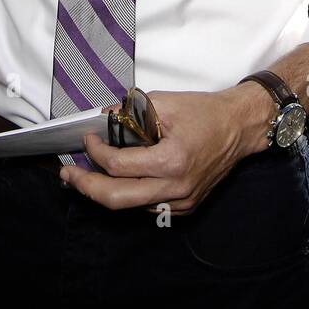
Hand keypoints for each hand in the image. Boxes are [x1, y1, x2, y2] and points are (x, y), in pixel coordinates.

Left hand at [58, 89, 248, 214]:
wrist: (240, 127)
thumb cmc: (206, 112)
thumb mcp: (166, 102)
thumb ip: (132, 111)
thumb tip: (103, 118)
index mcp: (171, 161)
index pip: (118, 166)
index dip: (96, 152)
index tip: (88, 139)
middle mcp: (175, 188)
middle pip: (116, 199)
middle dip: (86, 187)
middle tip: (68, 176)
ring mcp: (181, 201)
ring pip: (130, 207)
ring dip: (105, 192)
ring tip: (86, 177)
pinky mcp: (184, 205)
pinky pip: (147, 206)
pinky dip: (128, 194)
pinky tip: (118, 180)